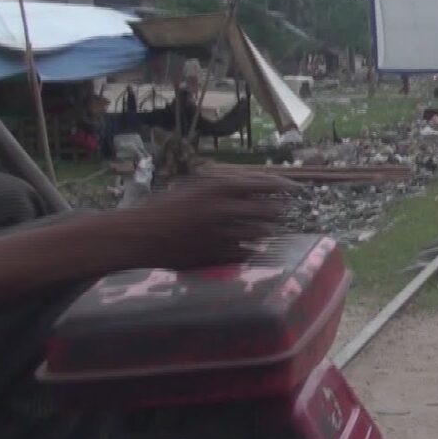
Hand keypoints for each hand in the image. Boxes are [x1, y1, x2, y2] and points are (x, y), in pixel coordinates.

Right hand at [115, 174, 299, 269]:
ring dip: (266, 231)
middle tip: (283, 212)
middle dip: (279, 211)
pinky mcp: (216, 255)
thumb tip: (259, 186)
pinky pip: (246, 253)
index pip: (264, 183)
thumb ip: (225, 188)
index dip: (284, 185)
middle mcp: (223, 209)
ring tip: (266, 229)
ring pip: (260, 233)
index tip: (299, 189)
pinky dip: (250, 250)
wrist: (138, 237)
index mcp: (218, 188)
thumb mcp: (195, 189)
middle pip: (269, 209)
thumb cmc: (165, 209)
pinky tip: (248, 248)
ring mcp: (220, 233)